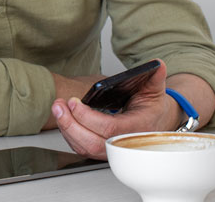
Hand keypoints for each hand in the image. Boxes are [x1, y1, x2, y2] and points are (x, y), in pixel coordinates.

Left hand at [51, 60, 180, 158]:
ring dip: (66, 129)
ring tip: (58, 109)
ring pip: (85, 148)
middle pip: (92, 143)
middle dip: (70, 124)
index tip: (74, 102)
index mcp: (137, 128)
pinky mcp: (102, 151)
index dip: (88, 117)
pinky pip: (82, 148)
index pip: (110, 128)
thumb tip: (157, 64)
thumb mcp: (155, 91)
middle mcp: (124, 143)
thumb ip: (155, 77)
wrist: (156, 124)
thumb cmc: (152, 108)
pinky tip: (64, 118)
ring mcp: (112, 149)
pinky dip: (70, 134)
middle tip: (58, 105)